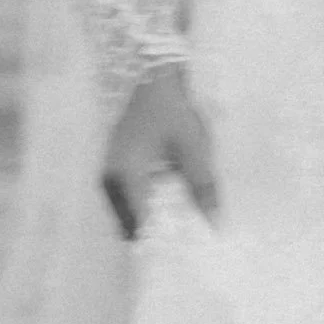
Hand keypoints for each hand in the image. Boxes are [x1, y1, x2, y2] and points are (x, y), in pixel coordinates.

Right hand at [100, 63, 218, 241]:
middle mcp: (109, 179)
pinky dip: (145, 199)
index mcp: (124, 178)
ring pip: (127, 210)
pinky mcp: (114, 163)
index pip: (140, 227)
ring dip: (150, 214)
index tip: (181, 249)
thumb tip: (214, 225)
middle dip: (155, 229)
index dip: (161, 242)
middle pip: (131, 223)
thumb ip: (203, 186)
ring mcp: (108, 171)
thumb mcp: (193, 147)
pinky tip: (166, 191)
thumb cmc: (173, 109)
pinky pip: (126, 194)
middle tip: (184, 232)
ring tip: (177, 212)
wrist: (153, 73)